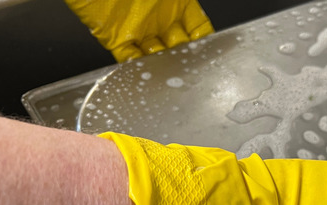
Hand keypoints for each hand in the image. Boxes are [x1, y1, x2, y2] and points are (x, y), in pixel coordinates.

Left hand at [65, 0, 213, 61]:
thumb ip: (189, 11)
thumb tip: (204, 30)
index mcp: (176, 3)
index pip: (198, 28)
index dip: (206, 41)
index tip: (212, 55)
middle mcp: (159, 18)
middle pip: (178, 47)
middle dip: (184, 58)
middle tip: (190, 70)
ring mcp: (138, 29)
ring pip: (156, 55)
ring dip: (162, 65)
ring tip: (170, 75)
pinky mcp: (114, 38)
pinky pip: (128, 58)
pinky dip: (136, 67)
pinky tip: (146, 72)